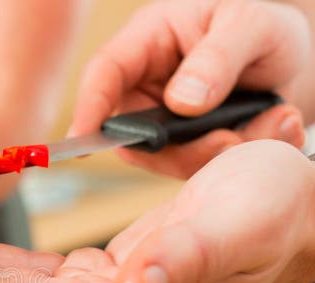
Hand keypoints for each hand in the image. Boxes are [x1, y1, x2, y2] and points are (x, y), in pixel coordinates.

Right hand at [69, 0, 309, 177]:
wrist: (296, 57)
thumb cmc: (264, 26)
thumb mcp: (252, 23)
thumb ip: (218, 58)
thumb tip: (181, 102)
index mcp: (148, 42)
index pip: (105, 73)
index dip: (89, 107)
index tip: (82, 142)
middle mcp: (147, 86)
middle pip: (133, 132)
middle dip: (180, 148)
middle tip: (229, 141)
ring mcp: (165, 122)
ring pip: (167, 158)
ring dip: (219, 152)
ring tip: (274, 121)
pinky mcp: (188, 147)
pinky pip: (199, 167)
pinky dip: (242, 154)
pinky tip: (276, 125)